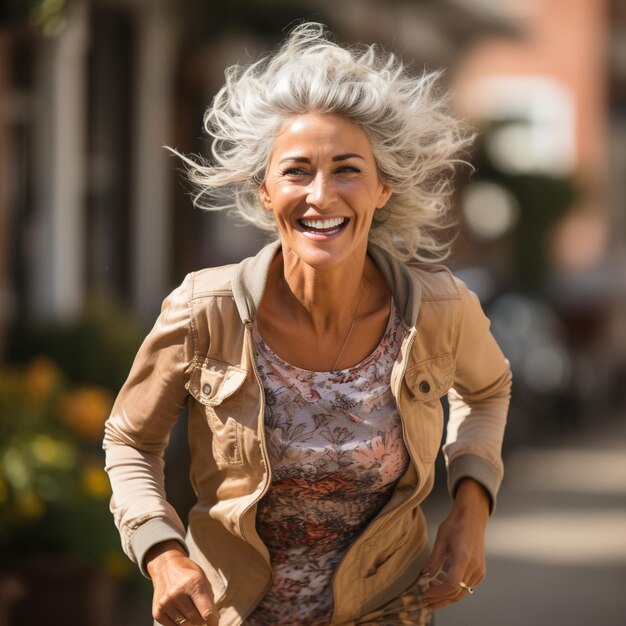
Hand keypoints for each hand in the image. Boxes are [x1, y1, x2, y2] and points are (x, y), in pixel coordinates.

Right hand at [146, 540, 219, 625]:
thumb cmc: (189, 575)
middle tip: (203, 616)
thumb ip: (209, 601)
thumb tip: (213, 623)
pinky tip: (181, 612)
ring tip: (191, 611)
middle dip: (203, 622)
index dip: (213, 622)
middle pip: (197, 621)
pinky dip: (180, 624)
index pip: (207, 612)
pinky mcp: (157, 612)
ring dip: (191, 623)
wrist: (166, 566)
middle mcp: (177, 593)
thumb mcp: (203, 580)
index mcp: (193, 583)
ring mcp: (165, 603)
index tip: (215, 623)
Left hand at [420, 478, 489, 609]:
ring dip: (446, 596)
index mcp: (463, 558)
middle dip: (440, 600)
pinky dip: (454, 589)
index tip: (425, 594)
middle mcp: (474, 567)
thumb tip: (425, 576)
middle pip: (457, 593)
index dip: (437, 593)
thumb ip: (434, 560)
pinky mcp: (480, 571)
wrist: (472, 518)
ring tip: (430, 594)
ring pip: (462, 592)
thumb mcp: (441, 540)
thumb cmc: (455, 526)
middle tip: (425, 602)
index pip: (451, 585)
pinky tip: (441, 583)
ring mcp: (479, 570)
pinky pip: (467, 586)